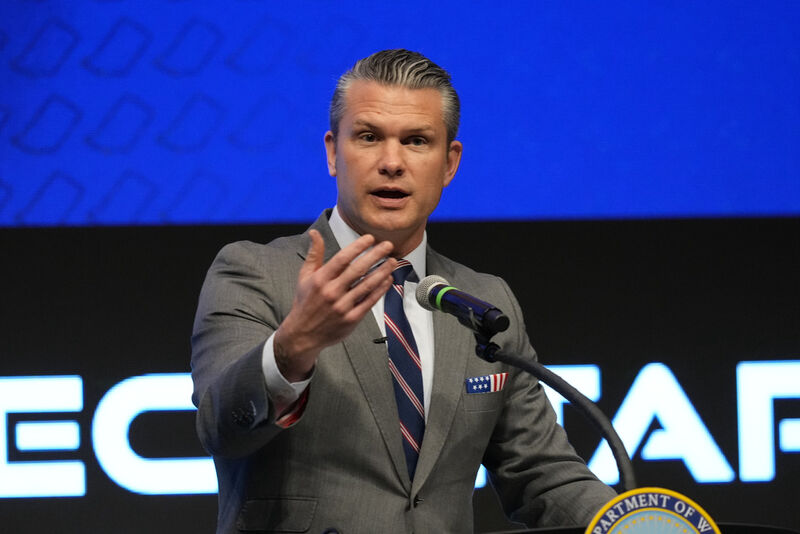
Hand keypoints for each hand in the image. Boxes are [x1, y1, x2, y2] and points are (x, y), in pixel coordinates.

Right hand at [273, 229, 396, 381]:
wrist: (303, 334)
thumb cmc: (305, 302)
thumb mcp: (305, 276)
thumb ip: (314, 254)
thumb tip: (315, 233)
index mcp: (320, 279)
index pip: (342, 258)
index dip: (358, 247)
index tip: (370, 238)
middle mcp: (332, 292)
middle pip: (358, 270)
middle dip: (376, 255)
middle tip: (388, 245)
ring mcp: (342, 306)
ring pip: (367, 285)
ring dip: (382, 271)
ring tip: (393, 261)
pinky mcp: (351, 319)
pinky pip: (369, 301)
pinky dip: (380, 289)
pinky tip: (388, 279)